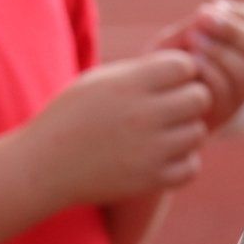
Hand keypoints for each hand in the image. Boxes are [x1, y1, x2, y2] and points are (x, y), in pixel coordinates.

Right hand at [24, 51, 212, 204]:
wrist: (43, 166)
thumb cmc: (73, 116)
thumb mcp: (99, 81)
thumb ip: (142, 71)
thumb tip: (188, 64)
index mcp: (128, 86)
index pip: (185, 66)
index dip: (181, 71)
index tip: (167, 82)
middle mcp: (142, 116)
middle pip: (200, 98)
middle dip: (189, 99)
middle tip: (171, 107)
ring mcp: (149, 150)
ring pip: (198, 132)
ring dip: (185, 131)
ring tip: (163, 132)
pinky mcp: (150, 179)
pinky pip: (192, 166)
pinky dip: (183, 162)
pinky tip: (164, 156)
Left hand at [152, 0, 243, 130]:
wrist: (146, 102)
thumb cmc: (162, 64)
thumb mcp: (179, 37)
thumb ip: (198, 24)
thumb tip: (217, 10)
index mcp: (243, 46)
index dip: (240, 12)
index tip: (211, 7)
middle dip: (233, 30)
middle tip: (203, 19)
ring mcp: (239, 94)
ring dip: (219, 50)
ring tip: (192, 39)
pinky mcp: (224, 112)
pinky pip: (225, 90)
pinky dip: (208, 70)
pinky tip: (189, 62)